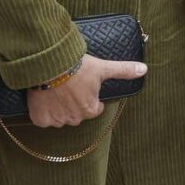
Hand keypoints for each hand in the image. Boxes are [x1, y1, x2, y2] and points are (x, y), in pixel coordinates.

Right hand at [24, 53, 146, 127]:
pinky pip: (43, 120)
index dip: (91, 98)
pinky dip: (44, 112)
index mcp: (90, 109)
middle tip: (70, 87)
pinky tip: (45, 99)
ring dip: (60, 108)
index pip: (95, 109)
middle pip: (78, 114)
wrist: (48, 65)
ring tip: (57, 90)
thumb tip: (144, 70)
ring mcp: (56, 120)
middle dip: (75, 104)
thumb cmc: (77, 66)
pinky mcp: (40, 119)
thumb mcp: (102, 67)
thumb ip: (123, 70)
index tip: (85, 87)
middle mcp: (74, 118)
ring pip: (61, 118)